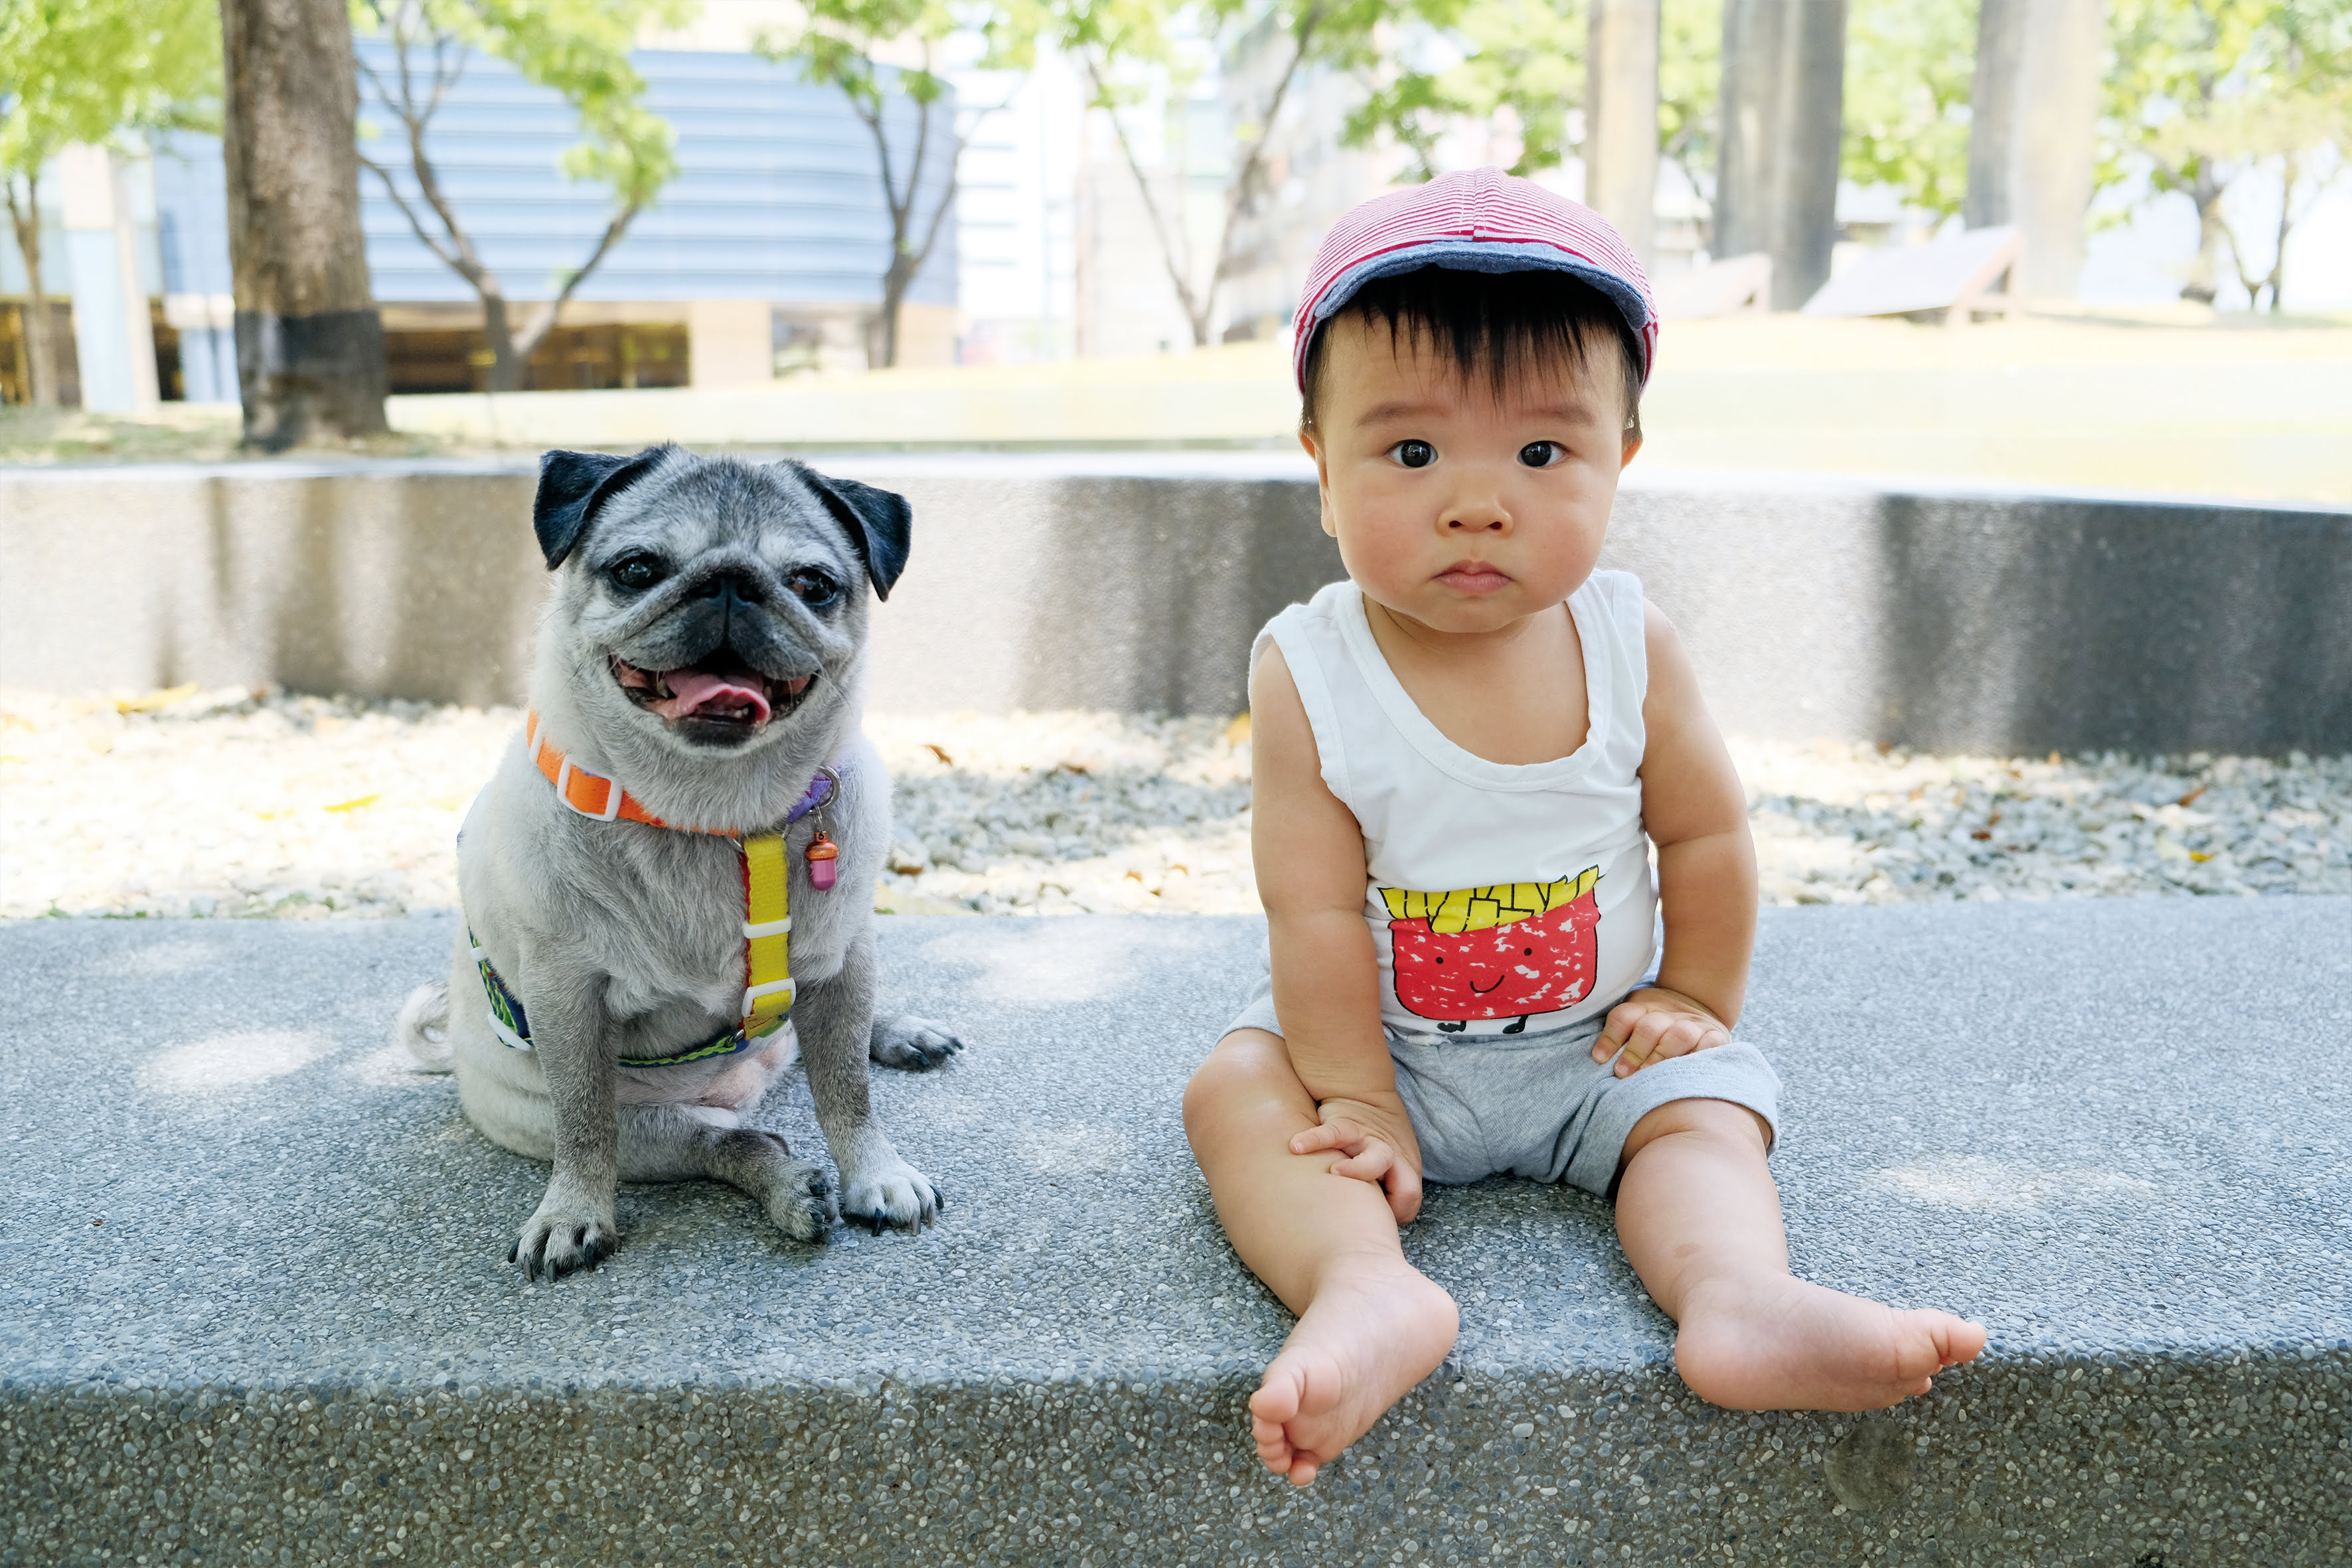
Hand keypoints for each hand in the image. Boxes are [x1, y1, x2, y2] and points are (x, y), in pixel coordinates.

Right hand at [1290, 1097, 1423, 1224]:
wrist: (1358, 1083)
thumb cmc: (1371, 1131)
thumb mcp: (1388, 1158)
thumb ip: (1383, 1187)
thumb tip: (1362, 1227)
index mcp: (1404, 1167)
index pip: (1410, 1203)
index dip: (1394, 1216)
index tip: (1372, 1219)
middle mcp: (1392, 1156)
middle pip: (1408, 1190)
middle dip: (1387, 1206)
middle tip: (1361, 1212)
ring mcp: (1370, 1139)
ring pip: (1378, 1159)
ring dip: (1359, 1172)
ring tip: (1334, 1173)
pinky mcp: (1346, 1122)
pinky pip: (1331, 1133)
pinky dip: (1313, 1140)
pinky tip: (1295, 1147)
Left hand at [1594, 987, 1730, 1076]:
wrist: (1699, 1002)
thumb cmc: (1657, 1022)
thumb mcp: (1637, 1017)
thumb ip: (1619, 1034)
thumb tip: (1597, 1060)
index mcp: (1644, 1006)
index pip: (1624, 1017)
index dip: (1610, 1037)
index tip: (1599, 1059)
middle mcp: (1669, 1013)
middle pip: (1649, 1027)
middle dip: (1635, 1052)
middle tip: (1622, 1074)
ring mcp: (1693, 1024)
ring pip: (1678, 1036)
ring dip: (1661, 1057)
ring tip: (1648, 1076)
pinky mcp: (1716, 1036)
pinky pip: (1708, 1047)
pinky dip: (1695, 1059)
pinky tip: (1682, 1074)